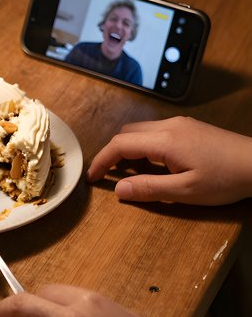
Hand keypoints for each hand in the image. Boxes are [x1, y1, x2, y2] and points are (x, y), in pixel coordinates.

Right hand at [87, 116, 251, 204]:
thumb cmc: (225, 180)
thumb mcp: (186, 191)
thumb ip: (150, 189)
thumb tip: (119, 189)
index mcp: (164, 140)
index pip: (121, 144)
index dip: (102, 160)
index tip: (92, 176)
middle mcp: (168, 126)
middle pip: (127, 132)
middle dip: (112, 152)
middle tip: (106, 174)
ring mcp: (180, 124)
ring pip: (141, 129)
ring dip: (128, 147)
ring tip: (126, 170)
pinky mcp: (190, 127)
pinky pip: (155, 131)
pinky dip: (143, 144)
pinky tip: (150, 161)